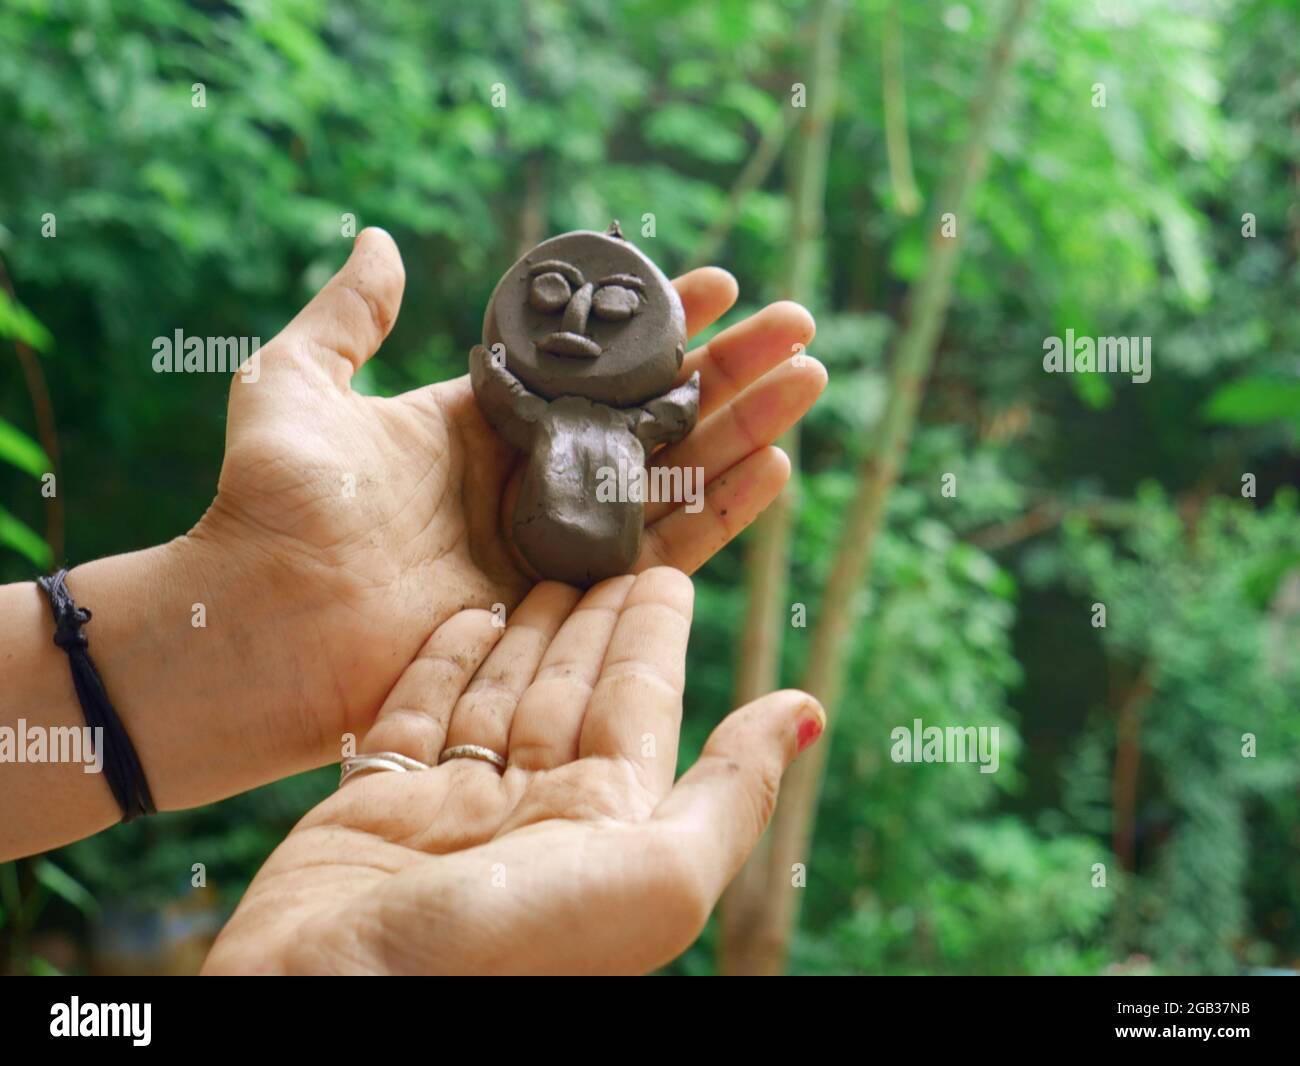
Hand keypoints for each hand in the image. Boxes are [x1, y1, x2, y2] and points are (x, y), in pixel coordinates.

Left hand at [188, 229, 825, 782]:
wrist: (259, 626)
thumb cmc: (268, 507)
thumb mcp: (295, 385)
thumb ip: (347, 318)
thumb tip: (382, 242)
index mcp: (484, 423)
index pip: (592, 365)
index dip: (655, 324)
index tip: (716, 282)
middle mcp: (533, 480)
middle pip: (653, 416)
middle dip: (730, 371)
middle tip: (797, 327)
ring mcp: (557, 542)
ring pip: (675, 478)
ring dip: (747, 430)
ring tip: (809, 379)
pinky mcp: (571, 605)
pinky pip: (664, 555)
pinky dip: (723, 513)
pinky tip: (774, 464)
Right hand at [201, 568, 825, 974]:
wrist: (338, 1005)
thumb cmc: (514, 950)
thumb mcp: (659, 876)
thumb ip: (731, 791)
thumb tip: (808, 712)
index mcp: (606, 828)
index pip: (639, 702)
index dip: (653, 634)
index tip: (663, 569)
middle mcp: (534, 817)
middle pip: (570, 691)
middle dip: (590, 622)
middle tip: (601, 546)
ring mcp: (452, 813)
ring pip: (499, 699)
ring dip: (523, 636)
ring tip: (539, 568)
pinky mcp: (373, 808)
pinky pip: (416, 717)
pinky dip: (442, 665)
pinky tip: (464, 617)